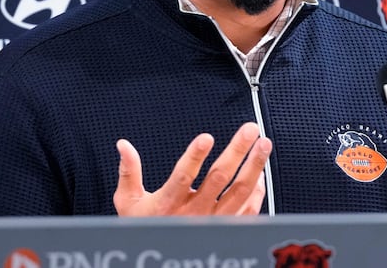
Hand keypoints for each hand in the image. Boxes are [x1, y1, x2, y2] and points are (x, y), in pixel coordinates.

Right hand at [113, 122, 271, 215]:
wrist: (160, 258)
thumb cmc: (144, 227)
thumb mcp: (128, 202)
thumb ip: (129, 172)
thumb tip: (123, 145)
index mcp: (168, 204)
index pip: (183, 178)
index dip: (194, 157)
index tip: (206, 137)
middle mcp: (193, 214)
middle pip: (219, 179)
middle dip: (237, 151)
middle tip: (249, 130)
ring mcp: (214, 223)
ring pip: (239, 193)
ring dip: (254, 166)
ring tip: (263, 144)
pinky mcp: (227, 230)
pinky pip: (249, 211)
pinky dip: (257, 190)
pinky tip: (260, 172)